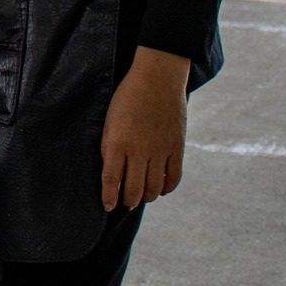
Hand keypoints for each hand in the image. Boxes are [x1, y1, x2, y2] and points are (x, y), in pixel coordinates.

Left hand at [100, 47, 189, 210]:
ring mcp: (160, 151)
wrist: (157, 78)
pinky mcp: (177, 148)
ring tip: (140, 197)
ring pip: (153, 187)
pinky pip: (173, 178)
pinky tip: (160, 188)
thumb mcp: (110, 121)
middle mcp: (139, 150)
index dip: (109, 197)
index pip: (111, 180)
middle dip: (127, 201)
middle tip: (125, 204)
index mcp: (117, 142)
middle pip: (133, 189)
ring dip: (145, 197)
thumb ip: (111, 147)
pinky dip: (166, 188)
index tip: (108, 207)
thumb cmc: (127, 96)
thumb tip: (112, 172)